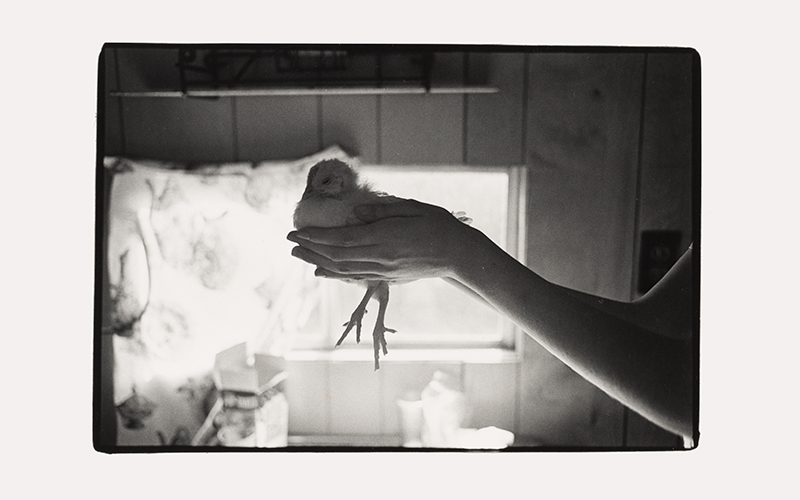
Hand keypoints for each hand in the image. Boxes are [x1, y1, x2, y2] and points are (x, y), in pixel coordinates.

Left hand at [287, 199, 479, 282]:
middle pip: (336, 256)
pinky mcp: (388, 278)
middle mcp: (379, 258)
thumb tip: (355, 212)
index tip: (295, 231)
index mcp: (384, 238)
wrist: (459, 254)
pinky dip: (335, 275)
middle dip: (309, 248)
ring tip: (299, 255)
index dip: (315, 237)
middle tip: (289, 241)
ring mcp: (383, 271)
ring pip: (342, 269)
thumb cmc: (438, 224)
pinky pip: (355, 277)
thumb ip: (382, 210)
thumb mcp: (411, 208)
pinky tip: (322, 271)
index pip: (340, 239)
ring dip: (317, 262)